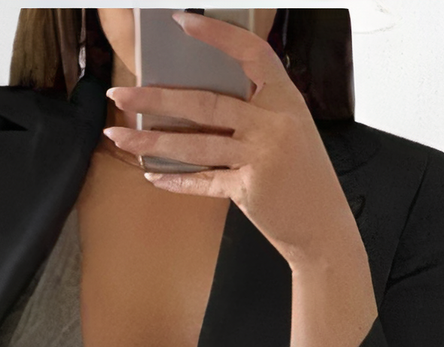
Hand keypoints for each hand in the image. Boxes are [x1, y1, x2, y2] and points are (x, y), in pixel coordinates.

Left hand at [102, 12, 376, 346]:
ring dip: (151, 140)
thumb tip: (201, 100)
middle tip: (121, 93)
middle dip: (156, 98)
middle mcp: (273, 123)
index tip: (182, 21)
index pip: (251, 54)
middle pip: (205, 103)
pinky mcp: (247, 190)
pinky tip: (152, 176)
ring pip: (195, 144)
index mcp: (286, 99)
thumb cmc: (305, 177)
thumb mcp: (291, 130)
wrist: (324, 228)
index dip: (217, 35)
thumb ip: (256, 111)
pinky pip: (203, 182)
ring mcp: (260, 157)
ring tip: (119, 136)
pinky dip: (177, 180)